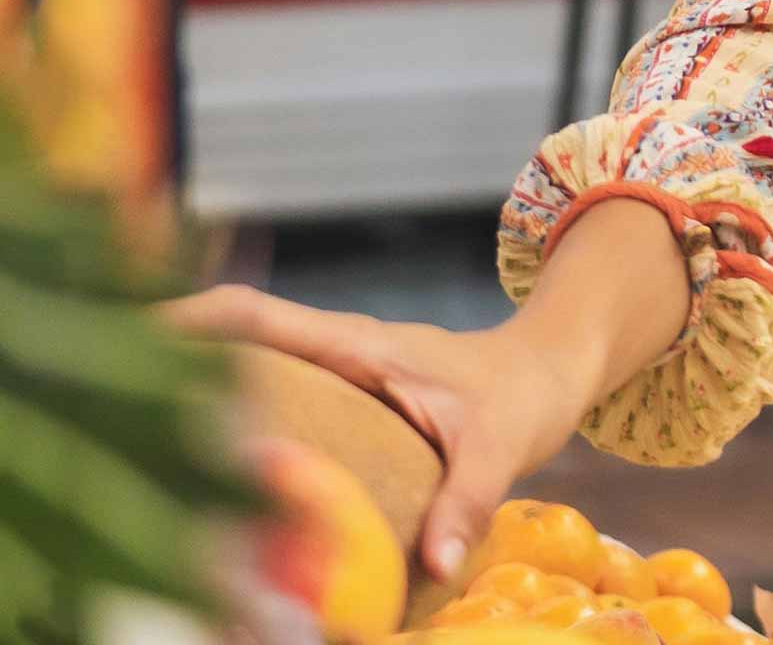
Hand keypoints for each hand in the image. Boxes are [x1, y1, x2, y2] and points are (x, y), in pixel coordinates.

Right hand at [165, 284, 598, 582]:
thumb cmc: (523, 393)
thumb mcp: (501, 442)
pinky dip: (237, 428)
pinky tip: (212, 481)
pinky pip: (275, 405)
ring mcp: (335, 377)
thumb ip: (467, 498)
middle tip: (110, 413)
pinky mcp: (343, 404)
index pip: (256, 318)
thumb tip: (432, 564)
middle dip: (168, 367)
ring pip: (248, 376)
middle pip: (231, 346)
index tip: (124, 341)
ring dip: (198, 401)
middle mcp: (335, 354)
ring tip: (143, 455)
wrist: (551, 369)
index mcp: (358, 344)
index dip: (187, 322)